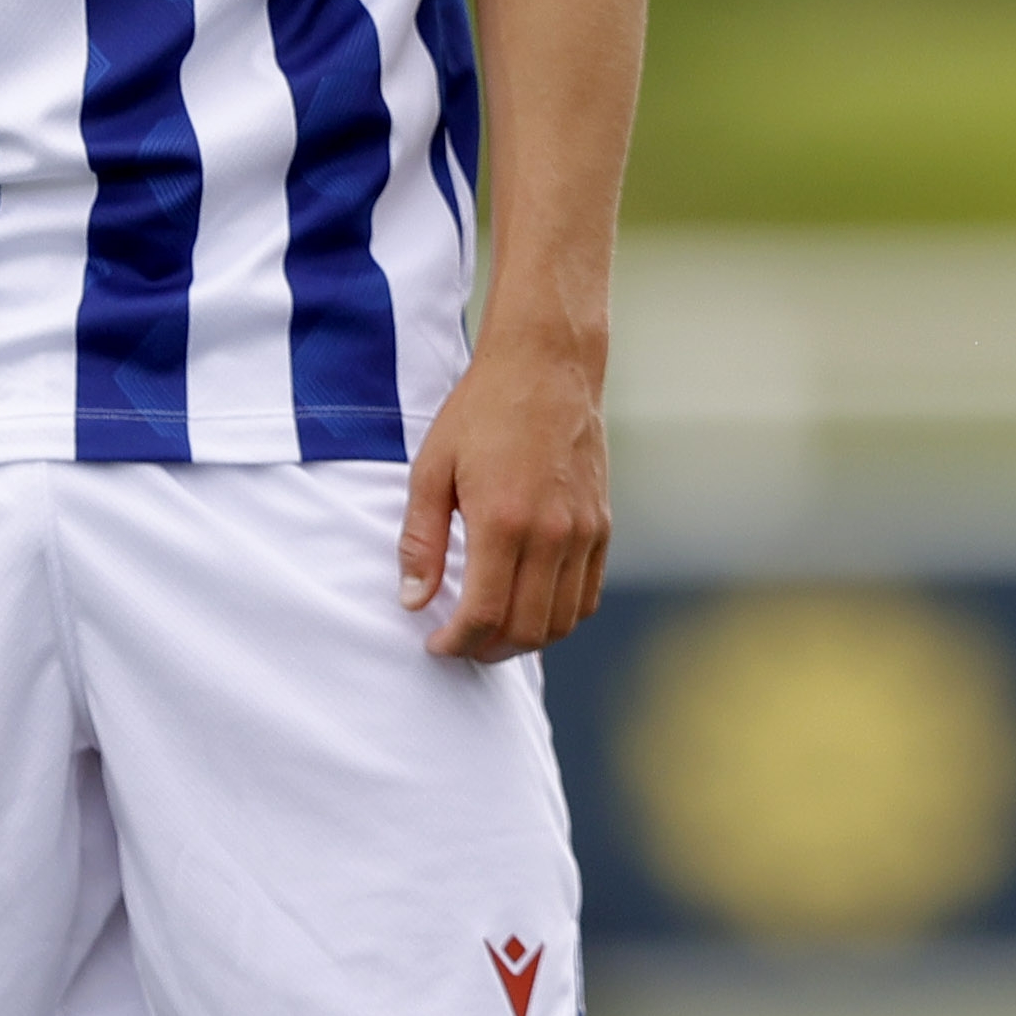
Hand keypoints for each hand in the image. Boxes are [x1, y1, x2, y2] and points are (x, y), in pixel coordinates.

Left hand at [401, 334, 613, 663]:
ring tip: (493, 633)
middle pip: (526, 629)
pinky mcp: (602, 524)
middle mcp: (552, 533)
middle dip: (487, 650)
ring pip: (563, 621)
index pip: (484, 615)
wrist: (547, 365)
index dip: (456, 643)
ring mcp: (584, 531)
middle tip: (460, 643)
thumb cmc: (483, 411)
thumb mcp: (431, 469)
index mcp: (503, 520)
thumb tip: (413, 600)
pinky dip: (560, 616)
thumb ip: (420, 540)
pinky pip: (587, 594)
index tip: (436, 643)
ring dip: (525, 640)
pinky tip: (530, 606)